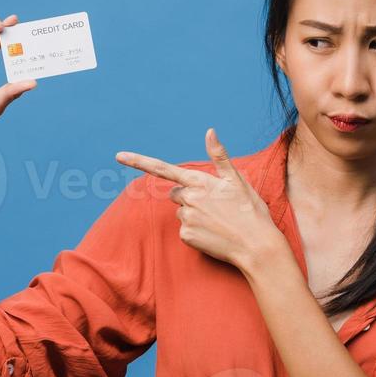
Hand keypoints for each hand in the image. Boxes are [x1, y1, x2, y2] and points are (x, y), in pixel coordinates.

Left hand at [115, 128, 285, 271]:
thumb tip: (209, 130)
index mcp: (199, 181)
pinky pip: (185, 231)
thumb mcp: (237, 179)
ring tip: (218, 220)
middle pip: (176, 194)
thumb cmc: (250, 210)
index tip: (119, 156)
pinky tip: (214, 233)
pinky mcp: (187, 237)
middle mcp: (189, 198)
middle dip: (189, 197)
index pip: (162, 168)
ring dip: (195, 214)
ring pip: (182, 212)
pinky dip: (196, 231)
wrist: (256, 245)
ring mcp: (186, 219)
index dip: (139, 161)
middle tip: (215, 205)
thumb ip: (219, 155)